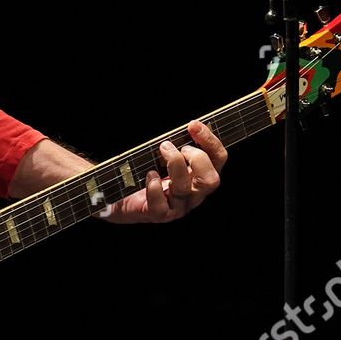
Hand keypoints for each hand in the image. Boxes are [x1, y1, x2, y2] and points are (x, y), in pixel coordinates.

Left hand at [102, 119, 226, 222]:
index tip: (193, 125)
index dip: (210, 141)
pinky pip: (161, 206)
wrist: (122, 199)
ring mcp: (177, 206)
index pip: (218, 159)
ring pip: (185, 189)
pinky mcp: (158, 214)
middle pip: (211, 180)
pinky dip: (154, 188)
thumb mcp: (165, 155)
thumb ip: (178, 144)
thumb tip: (186, 126)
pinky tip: (149, 175)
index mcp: (199, 175)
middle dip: (198, 158)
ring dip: (175, 164)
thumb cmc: (146, 172)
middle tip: (180, 147)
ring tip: (162, 149)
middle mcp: (193, 193)